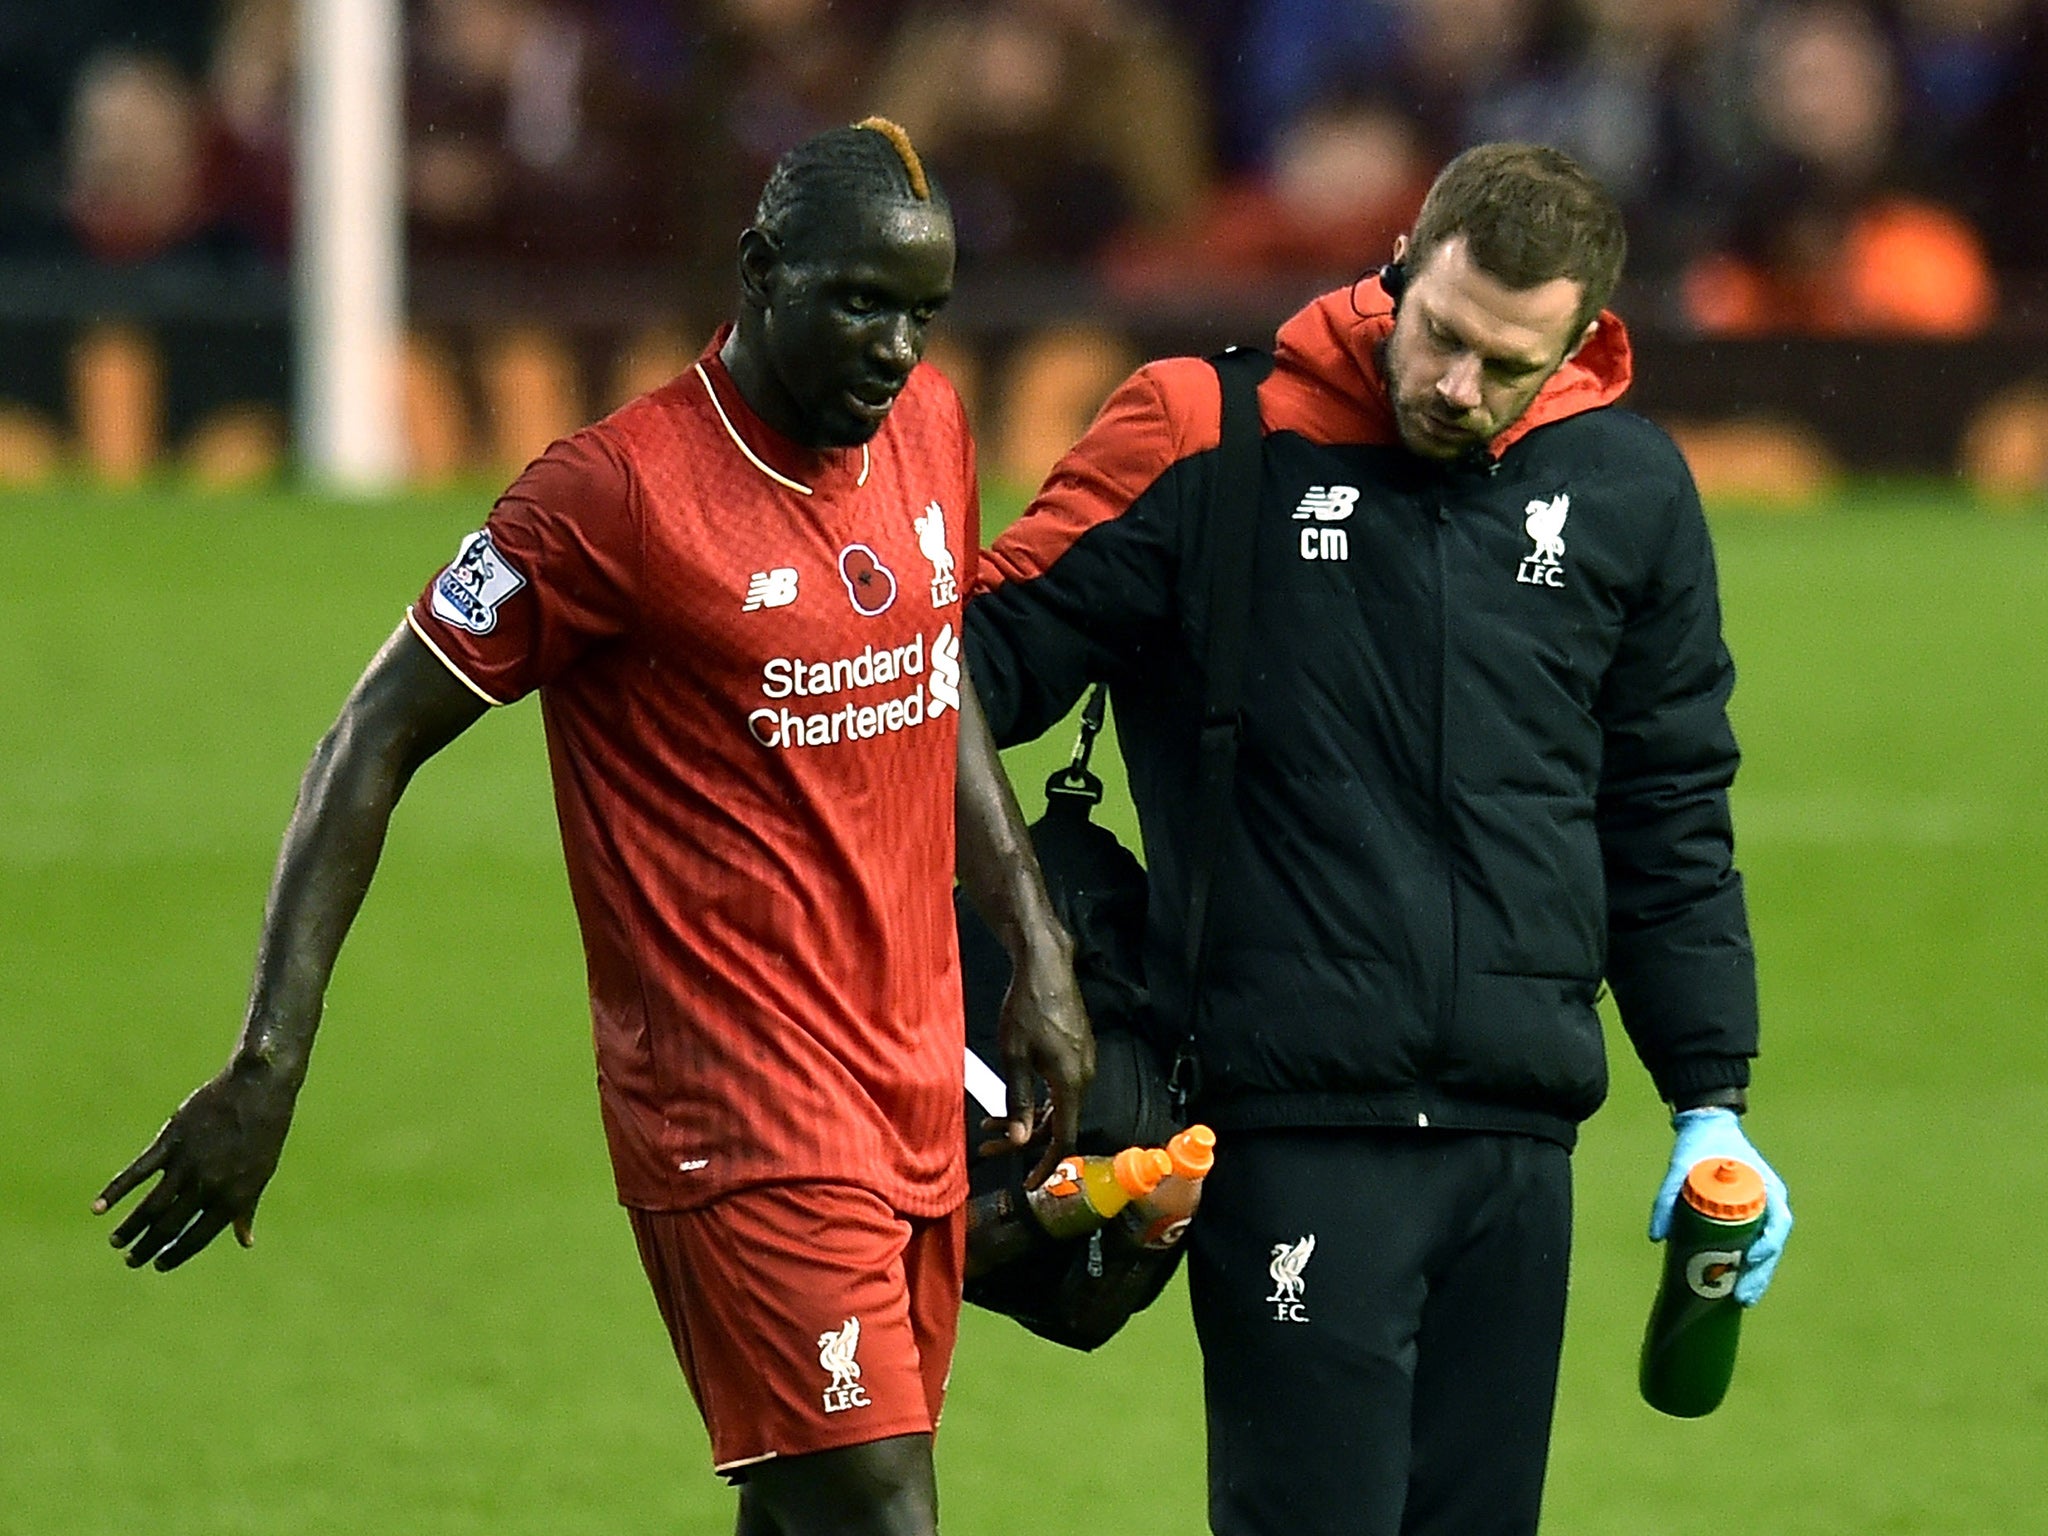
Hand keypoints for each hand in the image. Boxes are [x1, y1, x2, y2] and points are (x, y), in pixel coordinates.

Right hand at [93, 1062, 298, 1270]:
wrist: (258, 1088)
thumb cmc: (263, 1133)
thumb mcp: (260, 1174)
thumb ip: (244, 1209)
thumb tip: (245, 1242)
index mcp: (233, 1197)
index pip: (198, 1238)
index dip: (176, 1255)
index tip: (159, 1265)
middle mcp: (209, 1185)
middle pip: (169, 1226)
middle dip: (147, 1247)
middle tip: (131, 1260)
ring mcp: (188, 1163)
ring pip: (151, 1206)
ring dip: (130, 1227)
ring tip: (116, 1242)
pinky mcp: (171, 1141)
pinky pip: (137, 1172)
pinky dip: (115, 1191)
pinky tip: (98, 1208)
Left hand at [990, 933, 1094, 1188]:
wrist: (1047, 966)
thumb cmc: (1026, 1009)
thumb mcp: (1015, 1057)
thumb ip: (1019, 1101)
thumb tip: (1021, 1142)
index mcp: (1071, 1083)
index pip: (1063, 1138)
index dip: (1046, 1165)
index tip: (1029, 1183)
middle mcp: (1085, 1077)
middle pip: (1059, 1124)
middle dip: (1024, 1139)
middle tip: (988, 1142)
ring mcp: (1085, 1063)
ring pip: (1059, 1106)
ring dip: (1028, 1118)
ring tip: (991, 1122)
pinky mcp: (1079, 1052)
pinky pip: (1062, 1088)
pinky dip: (1039, 1099)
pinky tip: (1015, 1095)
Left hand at [1649, 1107, 1792, 1305]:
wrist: (1706, 1125)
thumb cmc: (1700, 1145)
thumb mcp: (1681, 1167)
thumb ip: (1666, 1198)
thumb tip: (1657, 1237)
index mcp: (1766, 1187)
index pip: (1778, 1223)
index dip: (1767, 1246)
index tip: (1750, 1261)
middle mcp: (1770, 1200)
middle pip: (1772, 1243)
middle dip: (1760, 1274)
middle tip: (1743, 1298)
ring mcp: (1762, 1207)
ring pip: (1765, 1247)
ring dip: (1756, 1274)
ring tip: (1742, 1299)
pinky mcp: (1750, 1212)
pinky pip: (1754, 1241)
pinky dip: (1748, 1263)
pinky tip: (1738, 1282)